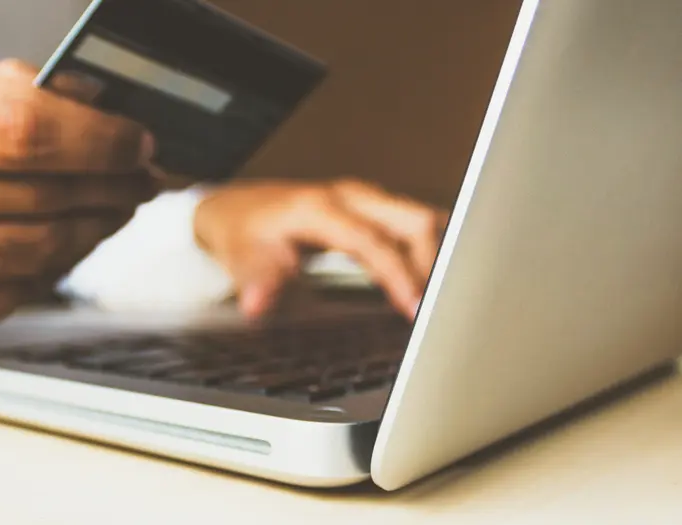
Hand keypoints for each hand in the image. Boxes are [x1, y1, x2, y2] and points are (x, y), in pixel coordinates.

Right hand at [0, 59, 156, 356]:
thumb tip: (94, 101)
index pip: (18, 125)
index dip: (96, 134)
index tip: (136, 138)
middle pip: (39, 186)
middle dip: (110, 180)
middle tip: (142, 174)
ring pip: (40, 244)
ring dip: (95, 224)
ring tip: (115, 206)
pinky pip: (21, 289)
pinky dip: (58, 264)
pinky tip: (68, 244)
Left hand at [193, 178, 447, 318]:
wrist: (236, 208)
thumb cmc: (243, 232)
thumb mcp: (241, 257)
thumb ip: (256, 281)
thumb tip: (256, 306)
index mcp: (321, 208)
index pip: (373, 241)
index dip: (398, 274)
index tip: (415, 308)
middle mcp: (350, 196)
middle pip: (413, 220)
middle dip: (434, 263)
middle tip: (439, 309)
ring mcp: (364, 199)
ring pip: (420, 219)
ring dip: (436, 256)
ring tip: (445, 299)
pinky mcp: (372, 208)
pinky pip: (413, 225)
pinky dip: (429, 250)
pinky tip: (433, 281)